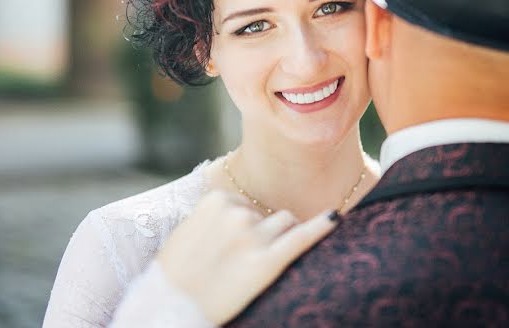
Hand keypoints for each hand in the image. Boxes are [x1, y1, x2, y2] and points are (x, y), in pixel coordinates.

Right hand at [156, 190, 338, 324]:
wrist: (172, 308)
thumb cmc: (174, 276)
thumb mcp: (186, 231)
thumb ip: (212, 215)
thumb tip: (235, 209)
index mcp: (215, 199)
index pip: (244, 202)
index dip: (241, 224)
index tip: (229, 244)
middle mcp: (237, 213)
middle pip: (266, 213)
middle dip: (259, 232)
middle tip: (239, 261)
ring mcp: (254, 237)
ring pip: (285, 223)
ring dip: (279, 236)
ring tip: (258, 261)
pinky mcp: (268, 262)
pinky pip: (302, 238)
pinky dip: (322, 226)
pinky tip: (336, 219)